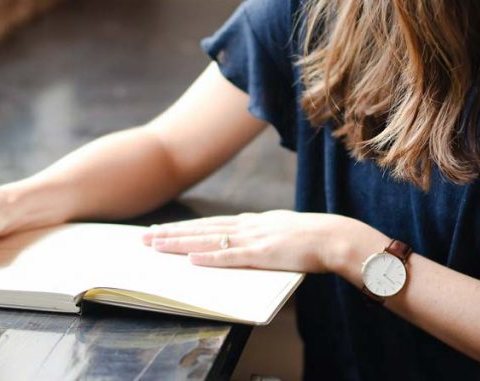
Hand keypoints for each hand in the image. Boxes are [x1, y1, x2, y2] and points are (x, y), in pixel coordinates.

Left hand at [142, 210, 358, 273]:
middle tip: (144, 238)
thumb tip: (246, 244)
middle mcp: (247, 226)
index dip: (184, 227)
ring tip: (157, 245)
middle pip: (201, 229)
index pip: (210, 223)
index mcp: (252, 222)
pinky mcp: (262, 254)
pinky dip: (209, 257)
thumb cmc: (312, 239)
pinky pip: (231, 257)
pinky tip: (191, 258)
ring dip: (181, 243)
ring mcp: (253, 239)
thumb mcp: (281, 232)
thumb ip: (261, 237)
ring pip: (208, 240)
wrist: (335, 237)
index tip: (161, 230)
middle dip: (171, 233)